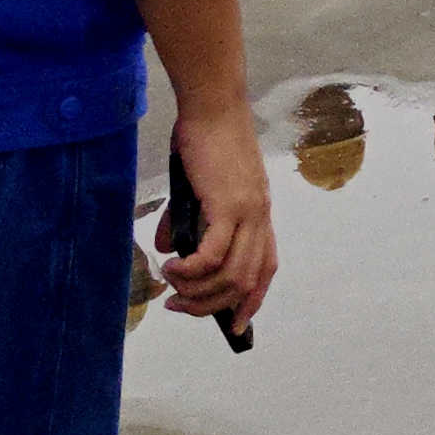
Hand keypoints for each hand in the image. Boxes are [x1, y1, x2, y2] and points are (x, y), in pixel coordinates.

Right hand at [156, 101, 277, 326]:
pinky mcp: (229, 205)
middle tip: (179, 307)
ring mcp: (249, 212)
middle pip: (248, 281)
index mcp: (258, 214)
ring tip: (171, 287)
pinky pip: (213, 254)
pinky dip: (191, 270)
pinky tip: (170, 268)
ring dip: (198, 292)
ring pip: (232, 275)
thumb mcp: (196, 191)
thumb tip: (169, 249)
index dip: (252, 300)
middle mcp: (260, 217)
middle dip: (213, 306)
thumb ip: (186, 222)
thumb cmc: (204, 143)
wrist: (212, 109)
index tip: (237, 326)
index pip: (266, 268)